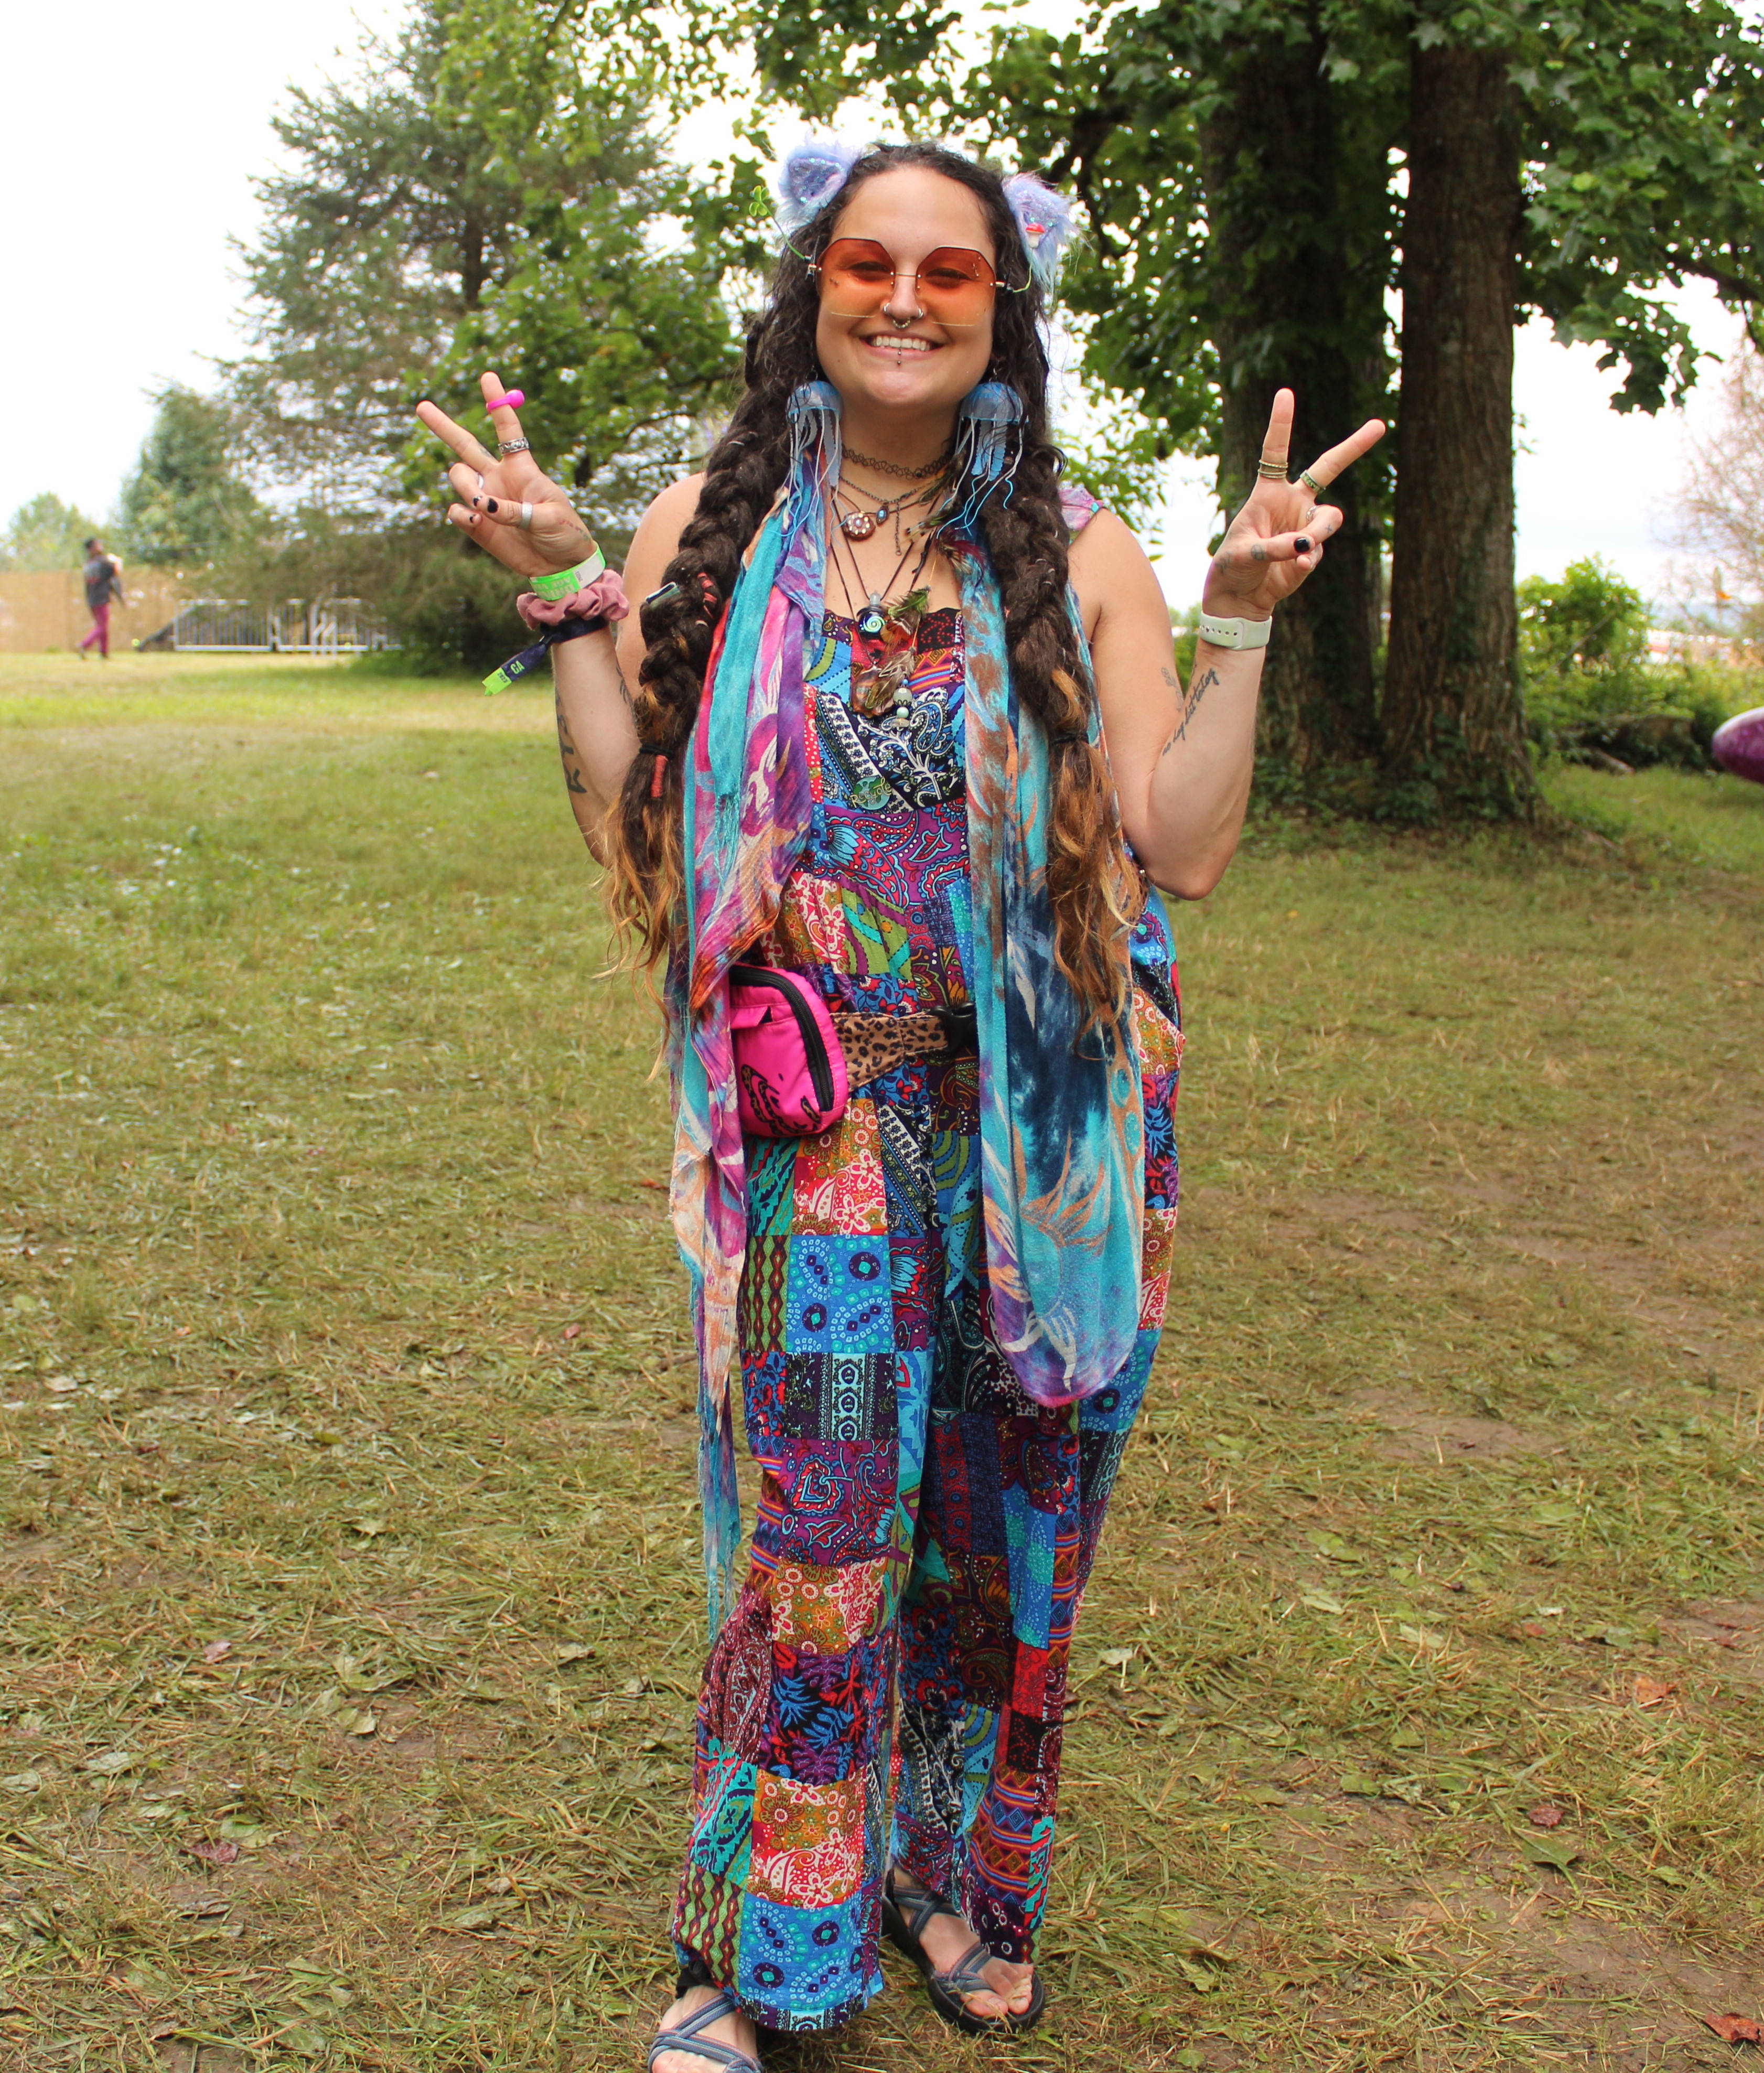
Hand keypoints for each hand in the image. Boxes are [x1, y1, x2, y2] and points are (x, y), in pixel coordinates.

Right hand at [414, 371, 596, 577]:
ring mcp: (485, 500)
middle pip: (465, 445)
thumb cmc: (564, 534)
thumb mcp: (549, 517)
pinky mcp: (478, 525)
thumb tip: (481, 506)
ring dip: (464, 486)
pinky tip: (474, 521)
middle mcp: (499, 479)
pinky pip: (456, 512)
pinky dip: (460, 514)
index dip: (497, 403)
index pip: (507, 429)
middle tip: (421, 406)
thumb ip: (516, 510)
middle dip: (443, 426)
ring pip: (458, 477)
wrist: (560, 566)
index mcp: (522, 468)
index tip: (488, 376)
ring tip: (481, 505)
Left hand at [1203, 388, 1385, 620]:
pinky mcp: (1312, 549)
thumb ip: (1273, 547)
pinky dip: (1306, 560)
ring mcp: (1305, 525)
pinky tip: (1293, 567)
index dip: (1281, 423)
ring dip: (1317, 532)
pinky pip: (1318, 549)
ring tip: (1298, 548)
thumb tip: (1304, 545)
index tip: (1285, 392)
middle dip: (1354, 446)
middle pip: (1328, 468)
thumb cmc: (1232, 568)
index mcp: (1268, 492)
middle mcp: (1292, 503)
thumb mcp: (1243, 553)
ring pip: (1330, 518)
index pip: (1276, 452)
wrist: (1240, 597)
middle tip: (1380, 425)